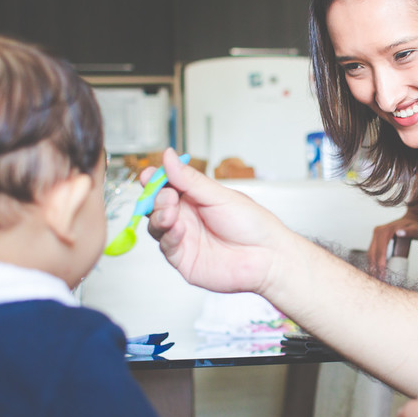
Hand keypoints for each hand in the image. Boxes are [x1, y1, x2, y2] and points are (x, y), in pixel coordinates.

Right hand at [145, 149, 291, 295]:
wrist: (268, 256)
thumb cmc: (252, 224)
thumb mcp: (220, 196)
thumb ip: (190, 180)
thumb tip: (169, 156)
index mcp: (195, 198)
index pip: (166, 186)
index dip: (155, 180)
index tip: (148, 175)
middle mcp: (187, 218)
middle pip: (157, 206)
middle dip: (156, 199)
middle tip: (167, 196)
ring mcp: (184, 239)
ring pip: (157, 226)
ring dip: (159, 217)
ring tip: (171, 213)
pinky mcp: (184, 260)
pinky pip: (167, 247)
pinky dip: (169, 236)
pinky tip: (180, 229)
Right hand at [367, 212, 417, 272]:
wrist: (411, 220)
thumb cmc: (415, 226)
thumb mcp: (415, 229)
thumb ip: (408, 232)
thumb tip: (398, 233)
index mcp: (385, 231)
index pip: (380, 251)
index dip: (381, 264)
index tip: (383, 274)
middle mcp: (378, 232)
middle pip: (372, 254)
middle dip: (375, 268)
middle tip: (379, 280)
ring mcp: (375, 235)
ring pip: (370, 254)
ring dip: (373, 266)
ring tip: (378, 278)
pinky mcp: (376, 240)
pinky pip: (373, 253)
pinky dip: (374, 263)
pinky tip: (377, 271)